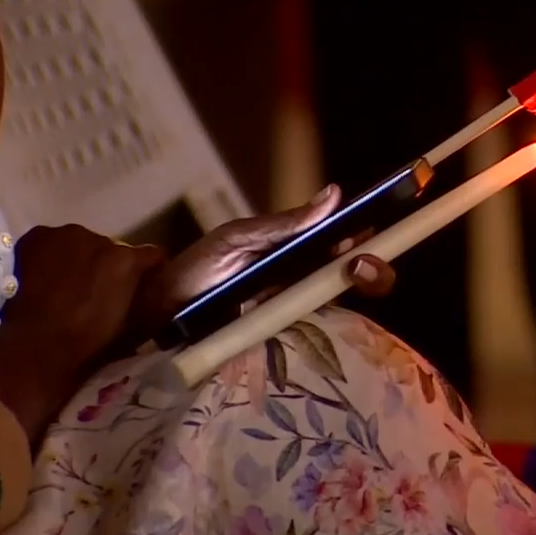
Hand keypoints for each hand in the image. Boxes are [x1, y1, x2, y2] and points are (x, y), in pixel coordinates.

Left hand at [0, 224, 165, 444]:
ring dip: (79, 259)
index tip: (143, 287)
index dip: (150, 272)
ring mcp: (63, 234)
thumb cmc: (83, 344)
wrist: (28, 346)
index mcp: (126, 261)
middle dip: (107, 266)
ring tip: (64, 285)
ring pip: (80, 244)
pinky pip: (52, 244)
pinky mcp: (35, 236)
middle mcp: (98, 239)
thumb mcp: (128, 328)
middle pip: (112, 249)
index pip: (152, 256)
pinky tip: (41, 279)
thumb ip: (147, 305)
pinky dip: (51, 257)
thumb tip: (161, 296)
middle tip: (96, 291)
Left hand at [133, 185, 396, 334]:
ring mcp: (296, 311)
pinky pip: (317, 338)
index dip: (373, 238)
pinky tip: (324, 318)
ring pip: (345, 305)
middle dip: (376, 269)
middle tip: (361, 264)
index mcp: (300, 250)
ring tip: (348, 279)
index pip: (350, 243)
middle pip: (361, 277)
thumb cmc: (199, 268)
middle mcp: (305, 280)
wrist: (160, 311)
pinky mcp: (282, 340)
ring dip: (359, 291)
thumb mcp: (239, 237)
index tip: (376, 233)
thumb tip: (334, 194)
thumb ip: (285, 223)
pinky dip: (331, 333)